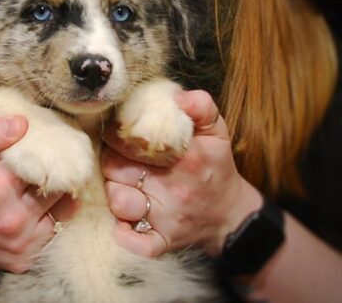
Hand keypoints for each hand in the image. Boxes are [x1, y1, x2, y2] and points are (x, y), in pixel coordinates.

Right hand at [0, 115, 78, 272]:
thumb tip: (22, 123)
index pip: (43, 161)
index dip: (45, 151)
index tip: (43, 146)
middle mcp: (12, 218)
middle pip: (56, 186)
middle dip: (53, 172)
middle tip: (46, 163)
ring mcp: (18, 243)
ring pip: (62, 210)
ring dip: (57, 195)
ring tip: (43, 183)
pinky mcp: (20, 260)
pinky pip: (53, 233)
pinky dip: (51, 218)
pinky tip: (38, 206)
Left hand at [101, 90, 261, 256]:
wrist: (231, 214)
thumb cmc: (216, 166)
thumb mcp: (217, 131)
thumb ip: (200, 106)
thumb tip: (178, 97)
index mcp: (186, 156)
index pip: (131, 140)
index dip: (115, 135)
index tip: (117, 133)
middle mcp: (174, 187)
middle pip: (116, 168)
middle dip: (110, 161)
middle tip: (118, 159)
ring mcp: (167, 217)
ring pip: (118, 202)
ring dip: (114, 192)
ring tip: (124, 185)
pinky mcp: (164, 241)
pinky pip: (135, 243)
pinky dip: (123, 235)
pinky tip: (122, 223)